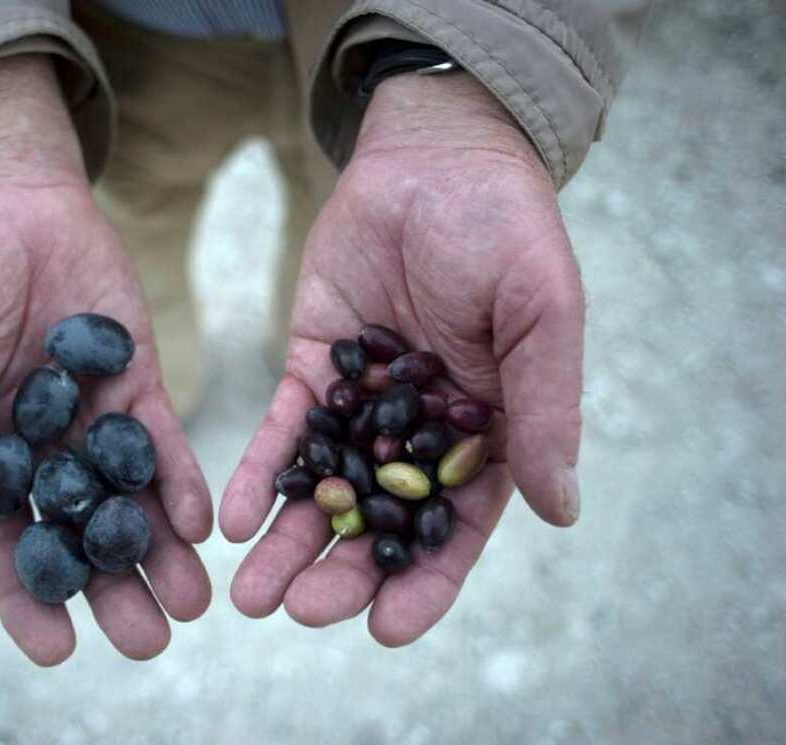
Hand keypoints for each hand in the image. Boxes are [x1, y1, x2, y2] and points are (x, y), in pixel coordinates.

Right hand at [0, 57, 211, 663]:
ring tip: (193, 604)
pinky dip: (178, 478)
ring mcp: (90, 414)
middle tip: (150, 641)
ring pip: (127, 498)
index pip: (1, 541)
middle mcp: (39, 446)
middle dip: (112, 588)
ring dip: (158, 550)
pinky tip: (196, 521)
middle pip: (79, 533)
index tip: (57, 650)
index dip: (26, 595)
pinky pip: (160, 437)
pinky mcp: (134, 376)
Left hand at [220, 72, 584, 644]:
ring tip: (248, 594)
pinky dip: (259, 473)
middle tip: (297, 612)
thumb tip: (561, 509)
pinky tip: (231, 517)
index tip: (386, 628)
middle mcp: (420, 432)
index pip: (455, 526)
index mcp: (486, 432)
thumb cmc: (507, 230)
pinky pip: (284, 429)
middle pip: (377, 521)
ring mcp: (363, 404)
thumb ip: (544, 410)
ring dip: (287, 542)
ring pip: (323, 488)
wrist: (433, 156)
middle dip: (340, 572)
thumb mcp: (542, 316)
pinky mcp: (313, 367)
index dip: (426, 581)